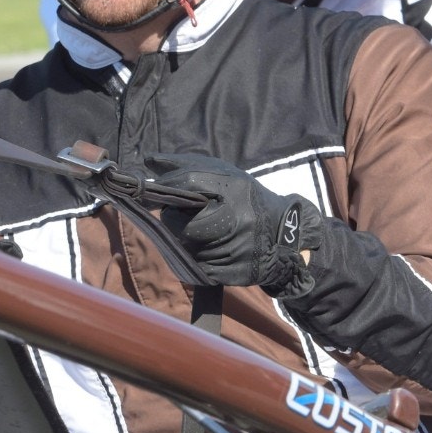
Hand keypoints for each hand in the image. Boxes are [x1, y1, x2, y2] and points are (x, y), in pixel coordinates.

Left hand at [145, 153, 321, 297]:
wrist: (284, 233)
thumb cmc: (244, 199)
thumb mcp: (224, 175)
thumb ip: (186, 166)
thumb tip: (148, 160)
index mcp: (235, 187)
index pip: (190, 182)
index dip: (167, 188)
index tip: (153, 193)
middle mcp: (238, 218)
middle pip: (182, 224)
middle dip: (173, 221)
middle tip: (178, 216)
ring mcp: (237, 248)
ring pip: (187, 248)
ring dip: (183, 241)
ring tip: (196, 232)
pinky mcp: (236, 273)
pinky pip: (197, 269)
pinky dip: (194, 261)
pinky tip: (206, 250)